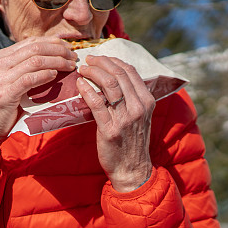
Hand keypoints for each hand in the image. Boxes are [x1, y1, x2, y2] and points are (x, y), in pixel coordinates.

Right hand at [0, 37, 76, 154]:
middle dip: (58, 50)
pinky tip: (55, 75)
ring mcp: (0, 77)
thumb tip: (54, 56)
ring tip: (70, 66)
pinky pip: (29, 79)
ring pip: (35, 61)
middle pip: (35, 48)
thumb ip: (26, 67)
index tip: (69, 47)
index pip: (31, 41)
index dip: (53, 42)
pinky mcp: (5, 93)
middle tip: (74, 56)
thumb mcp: (12, 79)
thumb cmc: (5, 103)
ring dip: (57, 62)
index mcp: (1, 56)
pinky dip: (45, 75)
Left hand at [76, 55, 154, 191]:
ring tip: (82, 70)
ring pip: (109, 84)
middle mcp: (138, 107)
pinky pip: (96, 103)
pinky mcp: (110, 130)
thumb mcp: (140, 116)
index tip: (100, 58)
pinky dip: (87, 90)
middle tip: (88, 60)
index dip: (113, 60)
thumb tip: (115, 77)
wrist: (132, 169)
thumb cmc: (132, 141)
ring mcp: (125, 118)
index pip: (130, 71)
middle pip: (119, 74)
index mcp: (147, 101)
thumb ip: (132, 97)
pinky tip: (79, 84)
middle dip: (101, 63)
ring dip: (93, 72)